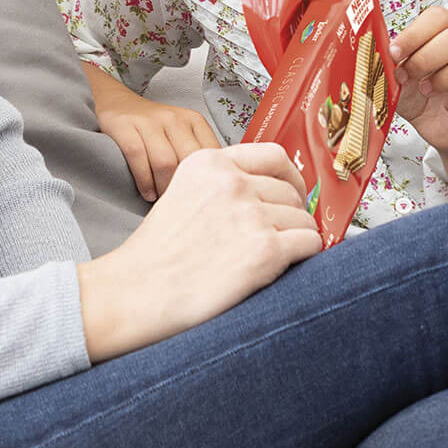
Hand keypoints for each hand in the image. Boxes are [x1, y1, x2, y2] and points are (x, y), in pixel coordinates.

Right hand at [75, 145, 320, 361]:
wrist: (137, 292)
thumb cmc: (158, 252)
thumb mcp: (182, 191)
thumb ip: (221, 183)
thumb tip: (272, 191)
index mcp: (210, 162)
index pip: (274, 155)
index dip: (291, 178)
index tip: (293, 195)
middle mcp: (232, 181)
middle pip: (290, 191)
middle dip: (292, 214)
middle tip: (283, 235)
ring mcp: (249, 214)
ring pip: (303, 219)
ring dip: (297, 238)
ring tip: (278, 257)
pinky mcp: (264, 250)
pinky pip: (309, 243)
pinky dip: (307, 255)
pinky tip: (288, 265)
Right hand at [86, 67, 221, 201]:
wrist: (120, 103)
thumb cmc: (156, 127)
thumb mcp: (183, 133)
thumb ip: (198, 154)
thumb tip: (217, 186)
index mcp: (193, 121)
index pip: (211, 153)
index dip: (209, 178)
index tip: (205, 196)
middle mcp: (174, 118)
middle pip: (188, 160)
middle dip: (186, 187)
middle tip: (183, 204)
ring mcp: (149, 122)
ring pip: (164, 162)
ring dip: (164, 188)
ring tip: (164, 201)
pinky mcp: (126, 127)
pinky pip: (138, 158)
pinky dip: (144, 181)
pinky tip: (148, 193)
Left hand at [390, 6, 447, 156]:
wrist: (439, 127)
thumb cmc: (419, 94)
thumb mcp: (398, 79)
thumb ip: (392, 66)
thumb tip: (383, 56)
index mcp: (446, 30)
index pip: (438, 16)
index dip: (415, 33)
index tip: (394, 52)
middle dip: (427, 57)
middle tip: (409, 75)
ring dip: (447, 76)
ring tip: (427, 90)